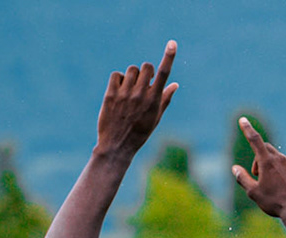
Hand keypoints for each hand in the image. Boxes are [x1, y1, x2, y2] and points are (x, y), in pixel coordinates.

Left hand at [95, 41, 177, 160]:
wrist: (117, 146)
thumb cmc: (139, 133)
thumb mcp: (156, 118)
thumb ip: (165, 99)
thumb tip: (174, 84)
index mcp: (154, 101)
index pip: (163, 74)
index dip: (169, 57)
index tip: (172, 43)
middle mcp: (140, 95)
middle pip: (146, 67)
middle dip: (146, 72)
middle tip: (142, 84)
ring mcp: (124, 94)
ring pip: (131, 70)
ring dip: (132, 76)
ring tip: (130, 90)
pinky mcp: (111, 95)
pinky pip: (116, 75)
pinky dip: (119, 80)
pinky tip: (119, 91)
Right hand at [232, 117, 285, 219]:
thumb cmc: (274, 203)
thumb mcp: (253, 193)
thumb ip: (242, 178)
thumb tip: (235, 168)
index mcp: (267, 162)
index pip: (255, 140)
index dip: (247, 129)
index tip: (243, 119)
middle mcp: (281, 159)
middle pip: (266, 150)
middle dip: (259, 159)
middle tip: (258, 175)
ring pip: (279, 159)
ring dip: (273, 167)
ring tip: (275, 186)